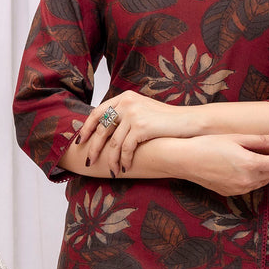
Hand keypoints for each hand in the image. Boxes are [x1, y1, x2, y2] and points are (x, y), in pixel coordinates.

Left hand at [74, 91, 199, 173]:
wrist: (188, 122)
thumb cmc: (166, 120)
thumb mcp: (142, 111)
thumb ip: (125, 115)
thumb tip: (106, 129)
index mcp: (125, 98)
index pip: (98, 112)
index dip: (87, 127)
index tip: (81, 141)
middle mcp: (126, 103)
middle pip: (102, 129)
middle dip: (94, 148)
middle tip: (89, 161)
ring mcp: (133, 114)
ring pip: (113, 142)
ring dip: (111, 159)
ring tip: (112, 171)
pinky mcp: (141, 127)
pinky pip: (126, 148)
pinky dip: (125, 160)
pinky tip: (126, 167)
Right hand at [177, 132, 268, 196]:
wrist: (184, 160)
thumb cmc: (208, 144)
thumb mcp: (236, 138)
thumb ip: (260, 141)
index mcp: (252, 164)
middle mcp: (248, 180)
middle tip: (258, 149)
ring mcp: (240, 189)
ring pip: (262, 180)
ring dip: (262, 170)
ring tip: (245, 157)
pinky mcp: (232, 193)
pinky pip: (250, 186)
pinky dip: (251, 177)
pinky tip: (236, 167)